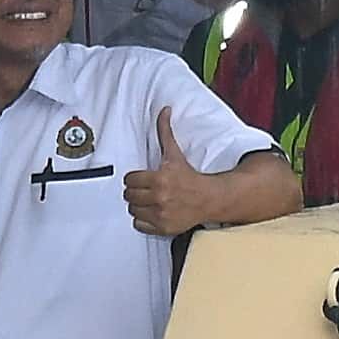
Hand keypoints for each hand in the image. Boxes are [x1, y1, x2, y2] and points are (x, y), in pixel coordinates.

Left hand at [121, 99, 204, 235]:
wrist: (209, 198)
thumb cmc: (190, 176)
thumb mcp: (174, 154)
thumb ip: (164, 132)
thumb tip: (164, 110)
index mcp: (159, 179)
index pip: (130, 180)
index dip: (135, 178)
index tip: (143, 178)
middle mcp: (160, 198)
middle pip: (129, 196)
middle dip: (135, 192)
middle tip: (145, 189)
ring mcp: (161, 215)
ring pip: (133, 210)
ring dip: (138, 206)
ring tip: (150, 200)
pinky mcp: (164, 228)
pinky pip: (139, 225)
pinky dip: (143, 221)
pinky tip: (153, 212)